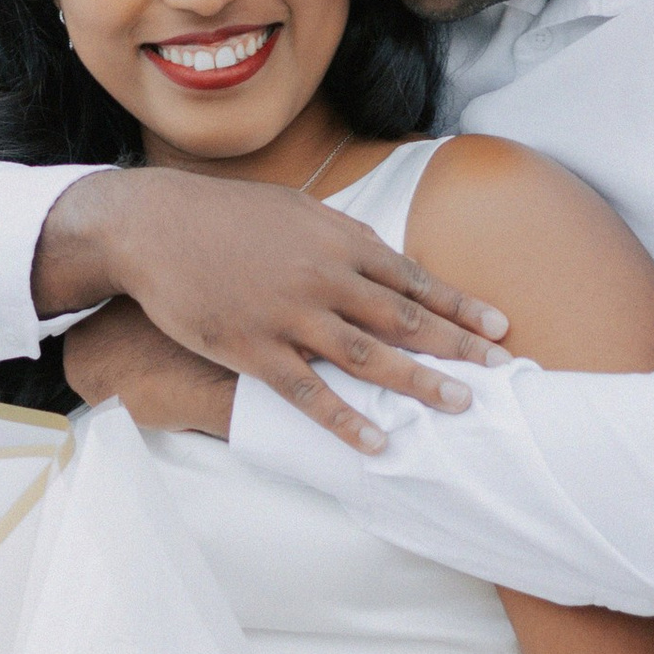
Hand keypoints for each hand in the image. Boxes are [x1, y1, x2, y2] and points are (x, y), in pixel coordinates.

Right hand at [33, 169, 507, 452]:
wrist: (151, 225)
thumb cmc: (225, 216)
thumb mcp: (295, 209)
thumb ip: (343, 236)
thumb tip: (387, 257)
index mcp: (337, 241)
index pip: (413, 278)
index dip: (460, 305)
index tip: (499, 327)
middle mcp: (323, 277)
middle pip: (405, 318)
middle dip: (458, 347)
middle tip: (501, 372)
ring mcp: (288, 315)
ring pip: (368, 356)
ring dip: (418, 384)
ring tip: (459, 406)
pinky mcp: (252, 348)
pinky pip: (308, 392)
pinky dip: (345, 420)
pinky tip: (376, 443)